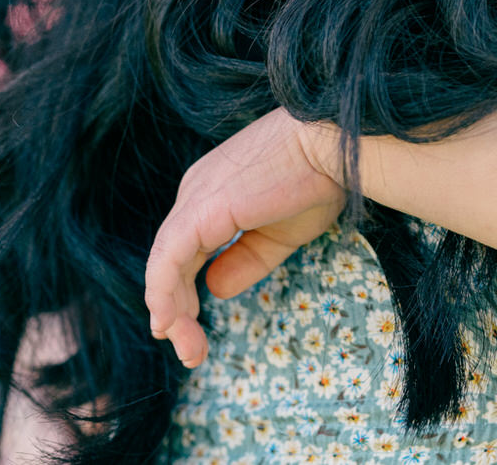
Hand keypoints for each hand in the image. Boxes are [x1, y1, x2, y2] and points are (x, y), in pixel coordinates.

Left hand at [143, 108, 347, 367]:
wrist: (333, 145)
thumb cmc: (318, 180)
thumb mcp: (279, 234)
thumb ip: (245, 261)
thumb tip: (213, 290)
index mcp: (212, 194)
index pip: (185, 250)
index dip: (182, 290)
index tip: (190, 328)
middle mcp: (194, 193)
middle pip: (171, 260)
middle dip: (177, 310)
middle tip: (191, 351)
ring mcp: (193, 199)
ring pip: (164, 265)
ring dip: (171, 312)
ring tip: (188, 349)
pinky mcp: (199, 211)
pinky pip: (167, 261)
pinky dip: (164, 294)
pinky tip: (171, 323)